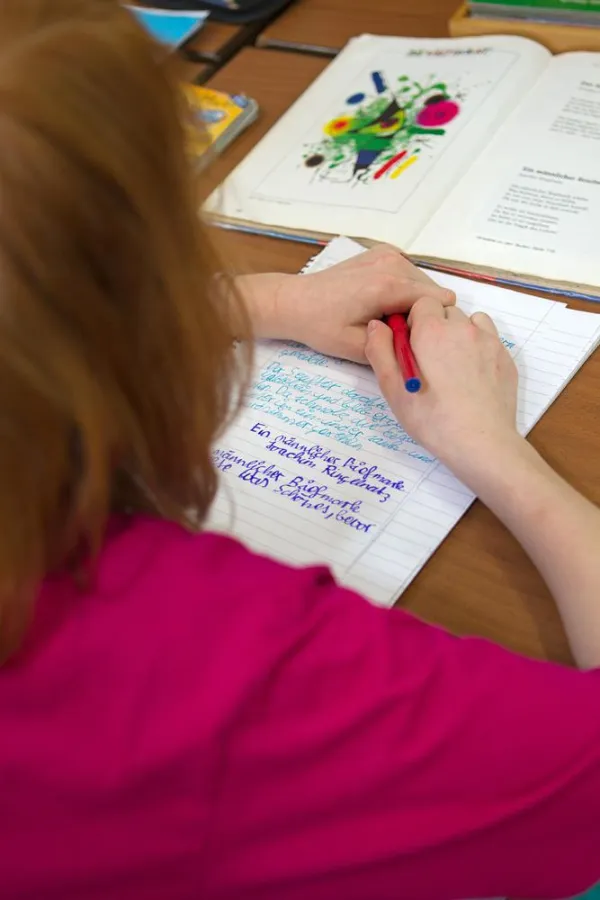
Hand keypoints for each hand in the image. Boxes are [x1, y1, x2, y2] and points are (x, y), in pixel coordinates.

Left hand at [237, 245, 454, 362]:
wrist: (294, 301)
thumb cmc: (321, 326)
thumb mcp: (359, 348)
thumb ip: (395, 346)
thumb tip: (422, 344)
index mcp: (388, 286)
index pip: (437, 302)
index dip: (429, 324)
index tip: (413, 339)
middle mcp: (392, 263)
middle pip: (431, 292)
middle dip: (420, 313)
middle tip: (394, 331)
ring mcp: (387, 253)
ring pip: (422, 283)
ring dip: (412, 302)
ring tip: (385, 318)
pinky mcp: (382, 252)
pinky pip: (408, 274)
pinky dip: (402, 290)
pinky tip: (380, 303)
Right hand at [365, 297, 519, 472]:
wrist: (480, 441)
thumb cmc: (432, 419)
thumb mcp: (393, 389)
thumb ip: (380, 351)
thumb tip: (378, 325)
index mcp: (432, 331)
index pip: (421, 303)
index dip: (414, 322)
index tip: (411, 346)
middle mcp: (462, 328)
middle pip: (445, 312)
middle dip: (435, 329)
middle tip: (430, 362)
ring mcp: (488, 341)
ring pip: (469, 322)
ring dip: (458, 335)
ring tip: (452, 367)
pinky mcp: (504, 357)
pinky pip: (489, 338)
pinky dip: (478, 347)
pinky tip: (471, 374)